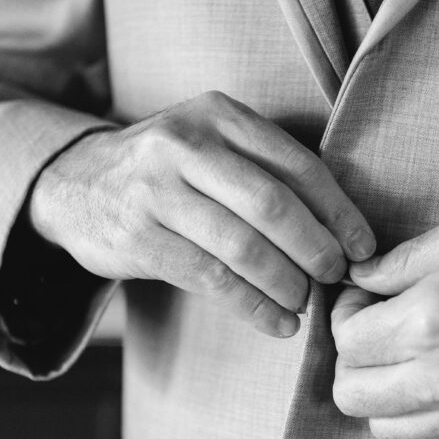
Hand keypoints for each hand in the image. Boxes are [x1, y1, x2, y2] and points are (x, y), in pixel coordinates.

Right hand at [29, 91, 374, 336]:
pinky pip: (212, 280)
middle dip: (316, 249)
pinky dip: (254, 307)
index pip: (297, 165)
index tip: (363, 247)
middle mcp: (185, 145)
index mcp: (219, 115)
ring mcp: (155, 191)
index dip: (339, 211)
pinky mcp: (138, 238)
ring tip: (305, 302)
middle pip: (272, 205)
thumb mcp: (214, 147)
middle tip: (335, 277)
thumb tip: (343, 233)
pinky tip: (279, 323)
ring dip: (287, 283)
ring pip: (242, 247)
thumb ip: (268, 174)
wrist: (76, 183)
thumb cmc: (170, 171)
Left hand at [330, 207, 438, 438]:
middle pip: (351, 395)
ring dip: (384, 397)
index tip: (366, 300)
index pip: (344, 341)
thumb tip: (359, 278)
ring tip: (410, 364)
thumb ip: (404, 259)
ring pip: (386, 431)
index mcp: (426, 321)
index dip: (345, 314)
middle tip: (378, 333)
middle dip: (353, 360)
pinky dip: (427, 434)